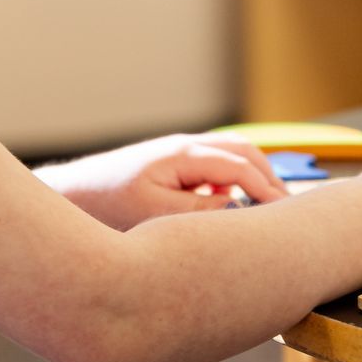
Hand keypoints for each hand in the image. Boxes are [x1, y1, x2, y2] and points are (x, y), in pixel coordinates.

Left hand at [35, 133, 289, 230]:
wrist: (72, 194)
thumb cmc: (107, 205)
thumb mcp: (155, 214)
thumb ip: (200, 211)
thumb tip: (237, 207)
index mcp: (183, 155)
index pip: (241, 166)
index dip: (268, 188)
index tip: (287, 213)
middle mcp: (184, 147)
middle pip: (244, 152)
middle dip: (270, 177)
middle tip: (288, 208)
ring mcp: (178, 153)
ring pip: (231, 155)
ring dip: (254, 175)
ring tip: (269, 206)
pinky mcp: (172, 165)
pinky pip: (215, 166)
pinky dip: (235, 179)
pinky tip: (234, 206)